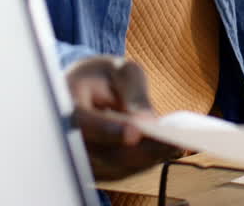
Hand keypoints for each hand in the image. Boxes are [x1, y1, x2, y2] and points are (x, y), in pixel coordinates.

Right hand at [66, 56, 182, 180]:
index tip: (134, 132)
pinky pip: (122, 171)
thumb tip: (149, 122)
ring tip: (178, 145)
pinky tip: (168, 150)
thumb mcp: (121, 72)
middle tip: (173, 142)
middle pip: (103, 153)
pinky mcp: (97, 168)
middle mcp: (67, 136)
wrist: (85, 88)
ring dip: (148, 159)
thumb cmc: (104, 75)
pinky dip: (146, 162)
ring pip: (116, 167)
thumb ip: (134, 94)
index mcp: (65, 104)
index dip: (108, 130)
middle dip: (141, 150)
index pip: (83, 122)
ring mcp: (81, 156)